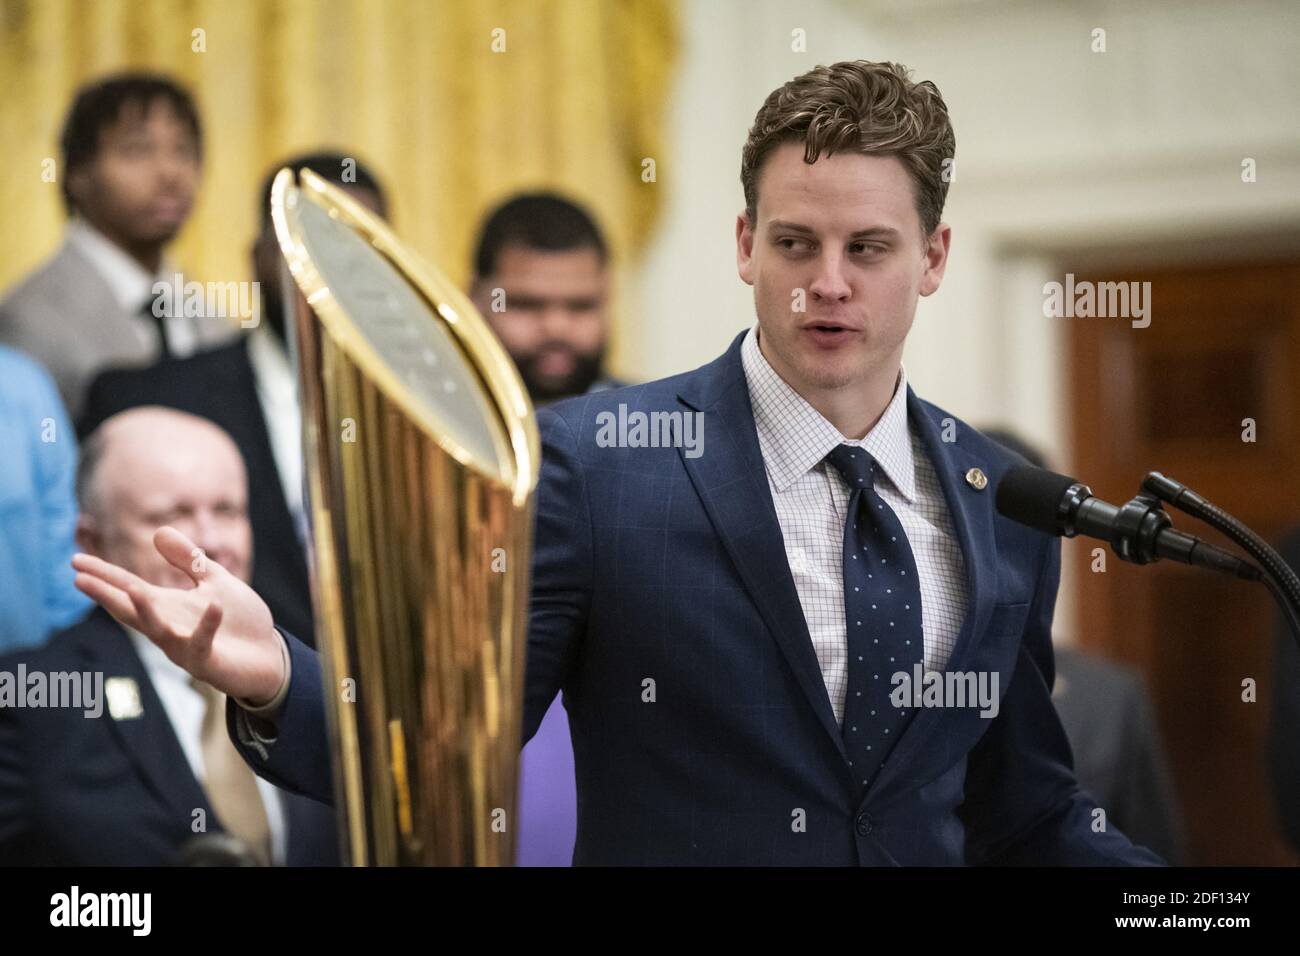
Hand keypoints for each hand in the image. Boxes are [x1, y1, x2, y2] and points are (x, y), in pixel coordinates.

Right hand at [72, 526, 285, 704]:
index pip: (129, 588)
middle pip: (131, 610)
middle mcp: (169, 627)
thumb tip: (158, 531)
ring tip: (133, 590)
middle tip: (79, 579)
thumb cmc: (240, 621)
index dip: (104, 575)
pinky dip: (208, 624)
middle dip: (106, 595)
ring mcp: (185, 647)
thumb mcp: (214, 582)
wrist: (269, 656)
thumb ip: (189, 560)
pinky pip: (203, 642)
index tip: (75, 561)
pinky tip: (214, 605)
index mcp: (168, 607)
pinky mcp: (207, 661)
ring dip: (147, 612)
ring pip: (159, 631)